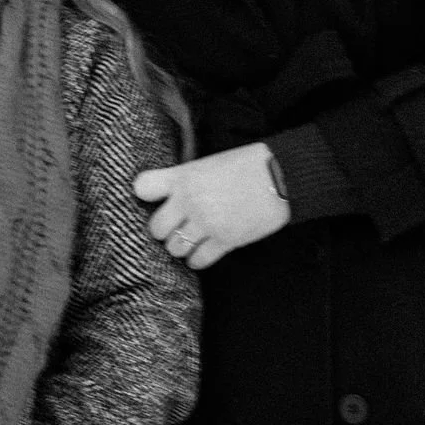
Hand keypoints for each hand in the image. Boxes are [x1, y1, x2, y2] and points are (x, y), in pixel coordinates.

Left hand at [133, 142, 289, 269]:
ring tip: (192, 240)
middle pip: (156, 228)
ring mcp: (207, 223)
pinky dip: (197, 259)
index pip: (143, 187)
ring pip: (174, 248)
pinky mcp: (225, 241)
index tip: (155, 197)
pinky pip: (198, 261)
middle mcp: (190, 202)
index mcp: (184, 177)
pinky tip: (204, 251)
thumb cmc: (248, 164)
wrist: (282, 176)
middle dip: (164, 229)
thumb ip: (187, 179)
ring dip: (181, 246)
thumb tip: (170, 195)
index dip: (146, 193)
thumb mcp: (209, 163)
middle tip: (176, 226)